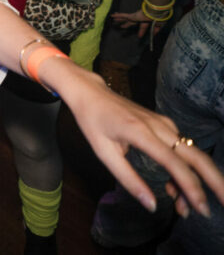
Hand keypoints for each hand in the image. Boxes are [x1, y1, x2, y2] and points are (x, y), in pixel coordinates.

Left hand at [62, 69, 223, 218]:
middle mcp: (160, 127)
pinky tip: (173, 189)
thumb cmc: (93, 122)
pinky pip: (182, 150)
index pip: (174, 162)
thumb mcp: (103, 153)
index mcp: (141, 132)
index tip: (201, 209)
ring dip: (195, 182)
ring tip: (185, 209)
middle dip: (215, 183)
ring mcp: (164, 124)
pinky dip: (183, 171)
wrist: (91, 93)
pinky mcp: (165, 126)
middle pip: (197, 156)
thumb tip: (151, 205)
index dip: (191, 187)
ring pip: (191, 156)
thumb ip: (128, 179)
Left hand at [111, 9, 162, 38]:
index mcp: (146, 20)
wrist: (156, 11)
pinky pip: (123, 15)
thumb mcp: (159, 24)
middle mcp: (140, 18)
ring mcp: (135, 16)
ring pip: (125, 18)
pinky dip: (118, 16)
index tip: (139, 37)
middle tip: (122, 27)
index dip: (141, 32)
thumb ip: (156, 29)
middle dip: (126, 24)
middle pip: (131, 22)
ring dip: (119, 20)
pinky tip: (112, 16)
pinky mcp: (133, 15)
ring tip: (114, 20)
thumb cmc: (159, 17)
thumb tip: (154, 35)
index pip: (143, 27)